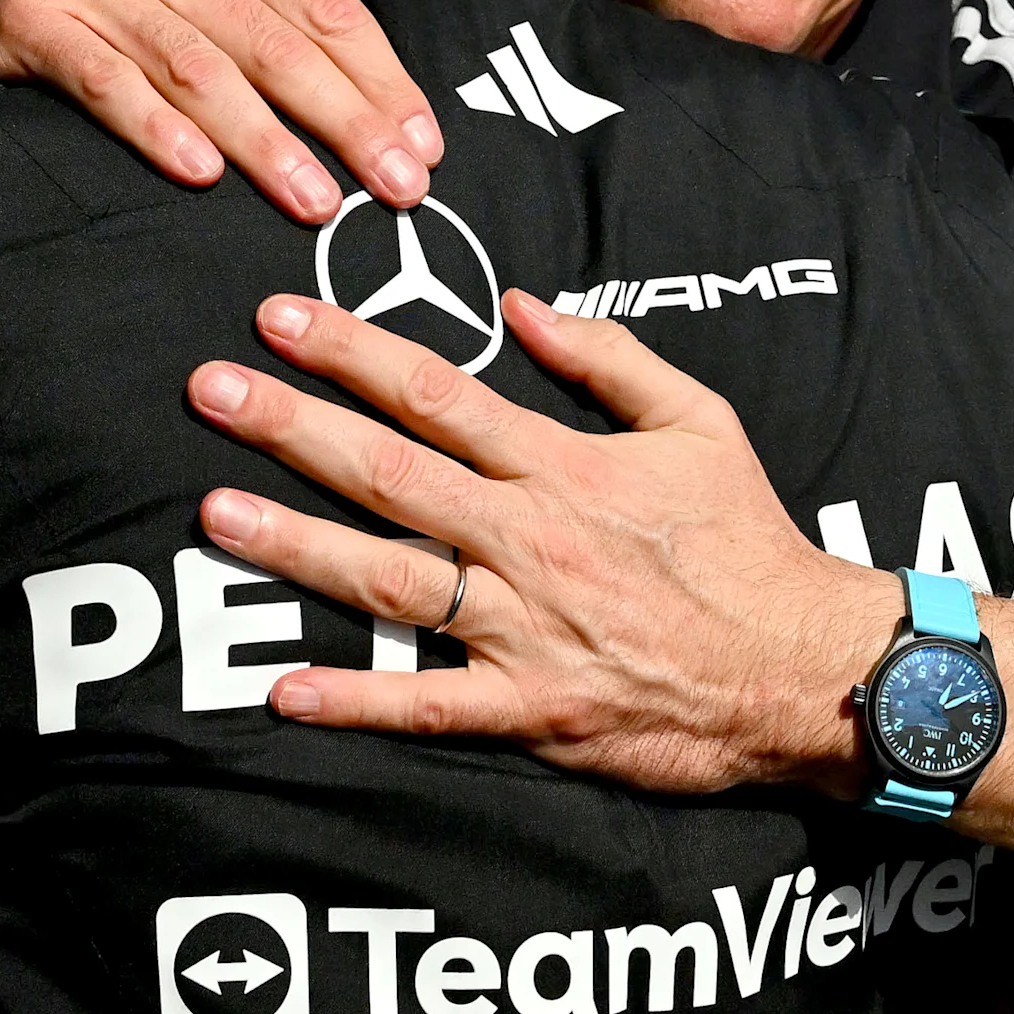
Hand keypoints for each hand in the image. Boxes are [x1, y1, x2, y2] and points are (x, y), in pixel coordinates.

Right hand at [0, 0, 442, 225]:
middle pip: (276, 44)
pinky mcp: (34, 20)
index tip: (424, 150)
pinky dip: (154, 128)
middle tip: (394, 189)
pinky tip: (196, 174)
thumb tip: (385, 134)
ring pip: (199, 68)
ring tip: (313, 201)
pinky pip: (104, 80)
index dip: (382, 81)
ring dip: (263, 140)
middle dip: (345, 121)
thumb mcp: (198, 15)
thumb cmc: (111, 27)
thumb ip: (276, 50)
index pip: (327, 10)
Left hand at [185, 290, 895, 792]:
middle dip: (292, 427)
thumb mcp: (700, 421)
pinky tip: (280, 691)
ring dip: (295, 546)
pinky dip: (354, 703)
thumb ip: (607, 357)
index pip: (436, 393)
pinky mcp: (530, 709)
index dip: (351, 350)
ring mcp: (523, 628)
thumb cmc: (748, 544)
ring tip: (212, 516)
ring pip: (389, 579)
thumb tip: (522, 304)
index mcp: (563, 466)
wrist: (802, 669)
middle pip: (390, 472)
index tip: (279, 317)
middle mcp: (529, 539)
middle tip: (211, 390)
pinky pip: (427, 706)